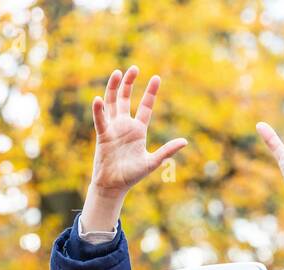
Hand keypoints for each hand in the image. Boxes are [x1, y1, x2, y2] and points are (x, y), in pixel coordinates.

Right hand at [89, 65, 187, 198]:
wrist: (114, 186)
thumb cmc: (132, 175)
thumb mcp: (153, 162)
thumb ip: (167, 151)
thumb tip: (185, 141)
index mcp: (138, 130)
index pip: (145, 107)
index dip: (150, 92)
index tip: (156, 78)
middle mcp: (125, 125)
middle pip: (125, 99)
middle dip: (129, 83)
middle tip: (134, 68)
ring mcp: (113, 128)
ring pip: (112, 103)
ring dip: (113, 88)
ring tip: (117, 73)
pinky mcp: (102, 135)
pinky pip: (100, 120)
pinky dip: (98, 110)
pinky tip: (98, 99)